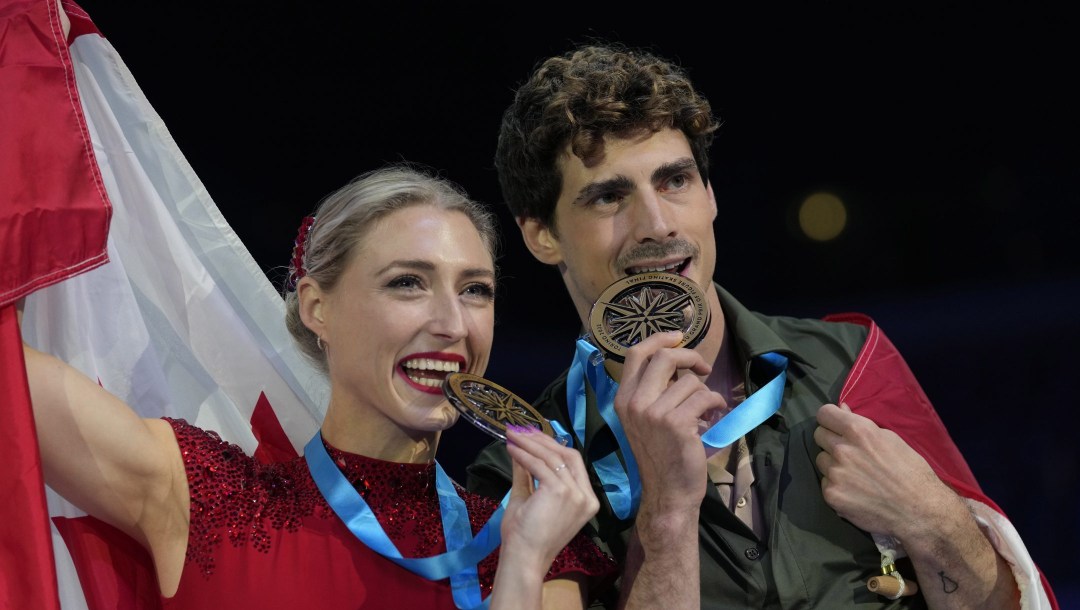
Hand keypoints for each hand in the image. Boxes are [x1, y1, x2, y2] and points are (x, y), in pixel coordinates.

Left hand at [499, 426, 599, 573]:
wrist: (524, 558)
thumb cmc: (526, 535)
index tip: (531, 435)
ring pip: (554, 457)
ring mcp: (577, 494)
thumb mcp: (529, 497)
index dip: (552, 446)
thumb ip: (528, 473)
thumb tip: (522, 449)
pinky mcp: (561, 491)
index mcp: (586, 500)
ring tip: (511, 436)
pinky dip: (525, 454)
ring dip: (530, 443)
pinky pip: (541, 465)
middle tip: (521, 430)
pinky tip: (512, 449)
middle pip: (568, 455)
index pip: (573, 463)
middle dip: (543, 440)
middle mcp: (586, 496)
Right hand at [613, 331, 726, 512]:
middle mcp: (634, 403)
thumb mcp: (645, 420)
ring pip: (690, 381)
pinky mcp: (676, 423)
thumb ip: (653, 391)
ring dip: (705, 392)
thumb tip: (678, 363)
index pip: (635, 354)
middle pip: (663, 357)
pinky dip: (715, 403)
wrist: (667, 492)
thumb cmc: (660, 456)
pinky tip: (714, 416)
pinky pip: (704, 397)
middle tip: (703, 367)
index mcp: (623, 399)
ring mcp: (653, 413)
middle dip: (690, 356)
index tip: (678, 337)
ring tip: (706, 409)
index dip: (659, 339)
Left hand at [813, 403, 955, 538]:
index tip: (836, 425)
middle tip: (848, 452)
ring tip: (854, 474)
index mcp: (858, 431)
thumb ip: (863, 425)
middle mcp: (842, 449)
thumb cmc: (911, 471)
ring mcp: (835, 473)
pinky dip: (836, 485)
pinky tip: (854, 491)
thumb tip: (842, 409)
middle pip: (819, 435)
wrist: (919, 510)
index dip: (830, 419)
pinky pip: (825, 482)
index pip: (824, 414)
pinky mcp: (832, 494)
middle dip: (830, 440)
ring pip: (821, 460)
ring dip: (833, 464)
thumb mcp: (891, 439)